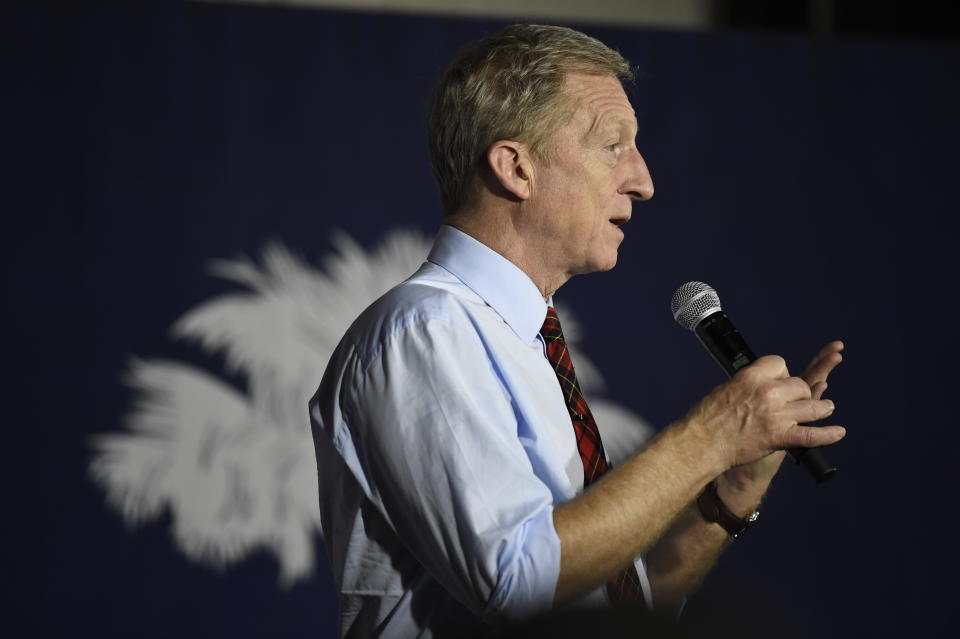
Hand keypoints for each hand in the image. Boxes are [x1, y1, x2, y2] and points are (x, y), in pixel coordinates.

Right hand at [717, 342, 845, 510]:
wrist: (702, 443)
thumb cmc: (708, 418)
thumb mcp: (727, 389)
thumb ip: (750, 384)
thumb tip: (764, 386)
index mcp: (751, 376)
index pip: (780, 364)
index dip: (783, 374)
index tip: (780, 381)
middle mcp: (767, 392)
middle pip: (800, 384)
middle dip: (801, 393)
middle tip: (794, 403)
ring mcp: (776, 414)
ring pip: (812, 406)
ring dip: (821, 408)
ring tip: (825, 409)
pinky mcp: (780, 436)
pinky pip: (812, 434)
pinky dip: (828, 434)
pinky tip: (838, 432)